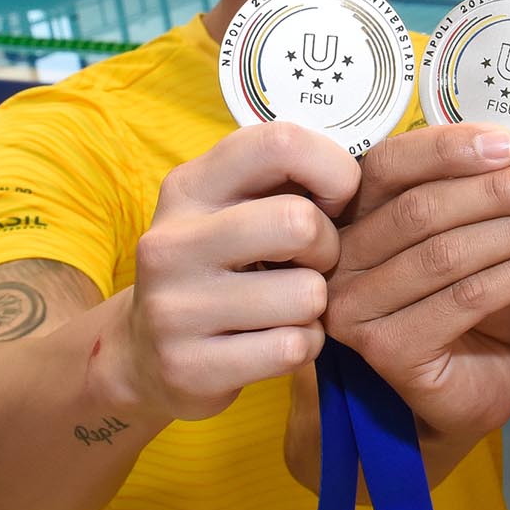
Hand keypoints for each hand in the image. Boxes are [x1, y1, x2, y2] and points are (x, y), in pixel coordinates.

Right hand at [121, 121, 358, 422]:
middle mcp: (171, 242)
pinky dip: (303, 347)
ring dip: (315, 307)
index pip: (281, 142)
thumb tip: (365, 169)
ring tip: (286, 307)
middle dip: (328, 248)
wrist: (144, 356)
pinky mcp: (188, 367)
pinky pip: (294, 348)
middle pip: (301, 222)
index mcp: (190, 187)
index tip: (333, 201)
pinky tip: (273, 342)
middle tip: (309, 264)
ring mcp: (173, 308)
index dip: (333, 171)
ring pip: (307, 295)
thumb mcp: (232, 210)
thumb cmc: (219, 270)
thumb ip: (286, 181)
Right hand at [322, 122, 509, 444]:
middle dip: (501, 191)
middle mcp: (340, 260)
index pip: (391, 164)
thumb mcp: (480, 240)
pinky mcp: (387, 349)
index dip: (448, 148)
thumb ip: (491, 200)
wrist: (465, 394)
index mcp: (354, 216)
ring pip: (446, 253)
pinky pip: (464, 298)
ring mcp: (356, 308)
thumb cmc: (473, 310)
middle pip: (421, 209)